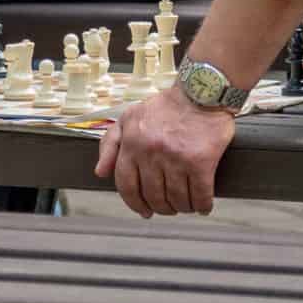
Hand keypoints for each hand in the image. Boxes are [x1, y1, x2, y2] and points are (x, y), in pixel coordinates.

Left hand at [92, 85, 235, 217]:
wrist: (201, 92)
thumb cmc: (165, 106)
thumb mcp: (129, 118)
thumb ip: (110, 144)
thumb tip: (100, 172)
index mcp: (132, 144)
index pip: (126, 185)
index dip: (134, 203)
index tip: (143, 210)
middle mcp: (151, 153)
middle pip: (153, 196)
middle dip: (160, 208)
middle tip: (168, 208)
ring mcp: (176, 158)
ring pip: (177, 199)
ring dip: (182, 208)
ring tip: (186, 205)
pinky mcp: (201, 161)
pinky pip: (200, 194)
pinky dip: (202, 205)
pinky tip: (203, 206)